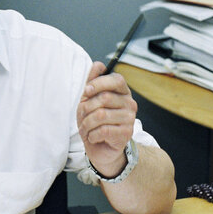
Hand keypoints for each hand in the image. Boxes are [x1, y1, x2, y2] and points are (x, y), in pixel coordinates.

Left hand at [77, 61, 136, 176]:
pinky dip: (92, 135)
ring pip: (101, 115)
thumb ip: (92, 82)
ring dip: (87, 123)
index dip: (100, 83)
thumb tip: (98, 65)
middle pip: (104, 98)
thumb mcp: (89, 100)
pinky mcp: (126, 134)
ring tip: (86, 129)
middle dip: (87, 108)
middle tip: (82, 116)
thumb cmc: (95, 122)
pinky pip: (103, 130)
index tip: (86, 91)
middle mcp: (130, 104)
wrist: (100, 148)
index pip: (117, 80)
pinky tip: (93, 137)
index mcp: (122, 92)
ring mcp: (130, 119)